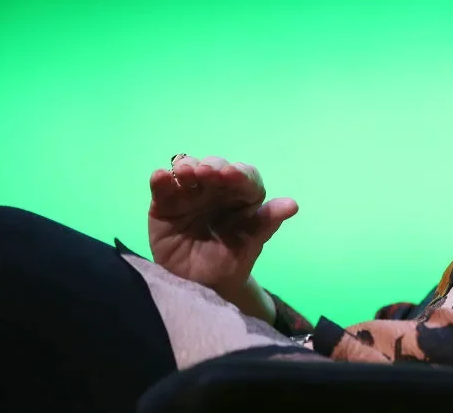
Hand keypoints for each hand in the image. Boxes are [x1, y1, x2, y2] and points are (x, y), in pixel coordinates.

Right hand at [148, 155, 297, 298]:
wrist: (201, 285)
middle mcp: (216, 189)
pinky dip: (161, 180)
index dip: (240, 174)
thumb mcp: (250, 244)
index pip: (245, 177)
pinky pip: (162, 187)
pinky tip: (160, 176)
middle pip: (216, 167)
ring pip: (188, 170)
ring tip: (185, 173)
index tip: (233, 175)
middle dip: (213, 167)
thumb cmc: (230, 261)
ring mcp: (190, 194)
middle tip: (207, 172)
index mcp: (242, 195)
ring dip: (187, 167)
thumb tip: (293, 205)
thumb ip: (267, 222)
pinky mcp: (165, 203)